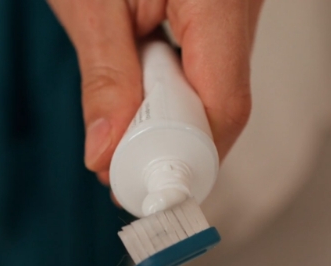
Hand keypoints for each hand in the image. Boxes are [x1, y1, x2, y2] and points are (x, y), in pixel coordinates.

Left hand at [47, 0, 263, 183]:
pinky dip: (167, 95)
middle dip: (168, 143)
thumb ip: (104, 79)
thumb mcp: (90, 3)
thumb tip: (105, 152)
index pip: (222, 104)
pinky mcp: (219, 17)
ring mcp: (234, 12)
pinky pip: (204, 72)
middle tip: (115, 162)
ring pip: (213, 92)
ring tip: (119, 125)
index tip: (135, 182)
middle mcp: (240, 6)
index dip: (180, 154)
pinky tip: (137, 94)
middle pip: (221, 105)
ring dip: (164, 120)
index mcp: (218, 0)